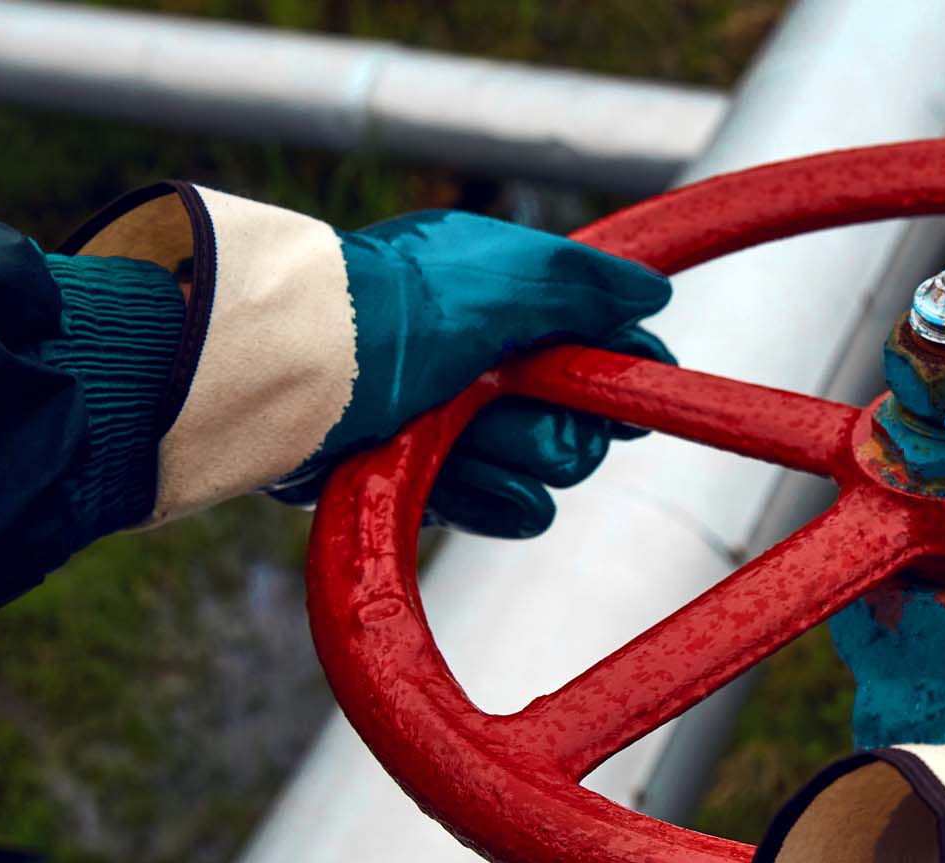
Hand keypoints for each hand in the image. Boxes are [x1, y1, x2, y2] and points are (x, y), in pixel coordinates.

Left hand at [270, 210, 672, 536]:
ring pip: (548, 469)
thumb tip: (651, 296)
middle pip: (584, 419)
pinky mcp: (432, 482)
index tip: (640, 384)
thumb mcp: (507, 273)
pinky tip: (452, 477)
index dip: (625, 365)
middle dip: (555, 417)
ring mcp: (460, 428)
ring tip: (454, 435)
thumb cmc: (399, 311)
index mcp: (507, 302)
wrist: (293, 375)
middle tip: (504, 398)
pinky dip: (487, 496)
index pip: (600, 342)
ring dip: (511, 454)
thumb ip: (587, 284)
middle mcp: (488, 364)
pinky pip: (507, 508)